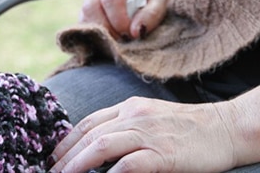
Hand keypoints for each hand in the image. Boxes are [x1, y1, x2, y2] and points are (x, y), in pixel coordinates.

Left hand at [50, 97, 237, 172]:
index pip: (89, 122)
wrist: (224, 127)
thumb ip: (125, 125)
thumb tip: (98, 144)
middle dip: (66, 155)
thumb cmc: (186, 127)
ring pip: (102, 146)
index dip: (67, 139)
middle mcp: (134, 115)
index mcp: (129, 107)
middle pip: (90, 135)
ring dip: (77, 164)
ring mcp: (148, 132)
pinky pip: (130, 164)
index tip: (53, 155)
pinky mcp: (163, 152)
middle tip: (50, 171)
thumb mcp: (150, 117)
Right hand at [80, 0, 172, 38]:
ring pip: (84, 16)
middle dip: (106, 28)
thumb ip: (151, 15)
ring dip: (100, 32)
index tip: (131, 34)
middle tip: (124, 39)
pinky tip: (111, 35)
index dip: (118, 20)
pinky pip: (83, 22)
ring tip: (119, 38)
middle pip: (90, 7)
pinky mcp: (86, 5)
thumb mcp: (162, 1)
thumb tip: (135, 31)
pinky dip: (95, 33)